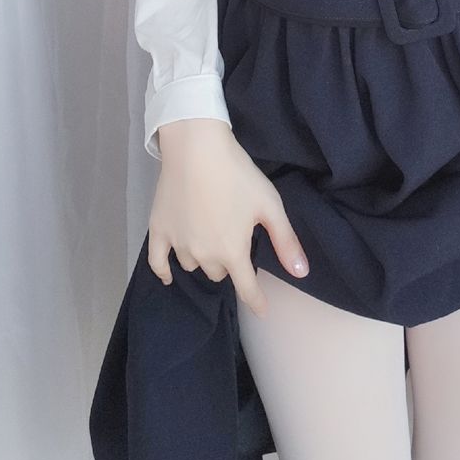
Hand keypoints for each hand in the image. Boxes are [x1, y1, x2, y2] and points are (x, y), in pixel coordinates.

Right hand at [148, 118, 309, 318]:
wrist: (197, 148)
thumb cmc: (238, 174)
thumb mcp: (270, 205)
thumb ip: (285, 241)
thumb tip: (301, 273)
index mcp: (232, 251)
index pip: (246, 287)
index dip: (256, 301)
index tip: (262, 311)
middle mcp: (204, 254)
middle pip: (219, 272)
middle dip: (229, 263)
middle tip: (234, 239)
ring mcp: (178, 243)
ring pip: (193, 265)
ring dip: (204, 259)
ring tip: (210, 238)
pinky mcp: (158, 230)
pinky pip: (158, 262)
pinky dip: (164, 272)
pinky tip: (170, 275)